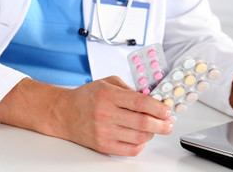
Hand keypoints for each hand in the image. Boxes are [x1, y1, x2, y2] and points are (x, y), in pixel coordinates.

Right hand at [56, 76, 173, 155]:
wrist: (64, 113)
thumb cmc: (86, 97)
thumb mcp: (107, 82)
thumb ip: (129, 89)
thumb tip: (152, 99)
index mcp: (108, 95)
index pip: (141, 102)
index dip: (159, 108)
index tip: (167, 110)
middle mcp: (105, 113)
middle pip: (143, 122)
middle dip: (162, 124)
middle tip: (168, 123)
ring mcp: (103, 131)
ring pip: (139, 137)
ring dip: (152, 133)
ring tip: (154, 128)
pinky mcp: (102, 145)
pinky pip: (130, 149)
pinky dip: (141, 144)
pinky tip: (140, 137)